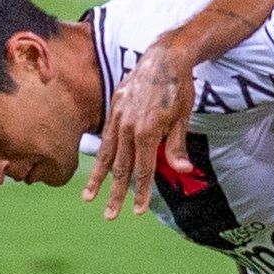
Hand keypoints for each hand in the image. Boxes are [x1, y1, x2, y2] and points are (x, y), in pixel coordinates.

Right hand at [82, 40, 195, 219]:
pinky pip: (106, 138)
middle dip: (115, 195)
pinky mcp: (114, 109)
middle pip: (121, 168)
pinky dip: (101, 156)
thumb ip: (177, 146)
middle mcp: (128, 127)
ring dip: (99, 179)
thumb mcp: (183, 117)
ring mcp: (118, 118)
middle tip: (110, 216)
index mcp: (147, 131)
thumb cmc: (178, 88)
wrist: (163, 57)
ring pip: (107, 155)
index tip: (138, 211)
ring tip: (89, 198)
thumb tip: (183, 170)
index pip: (143, 170)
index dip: (141, 192)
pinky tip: (97, 170)